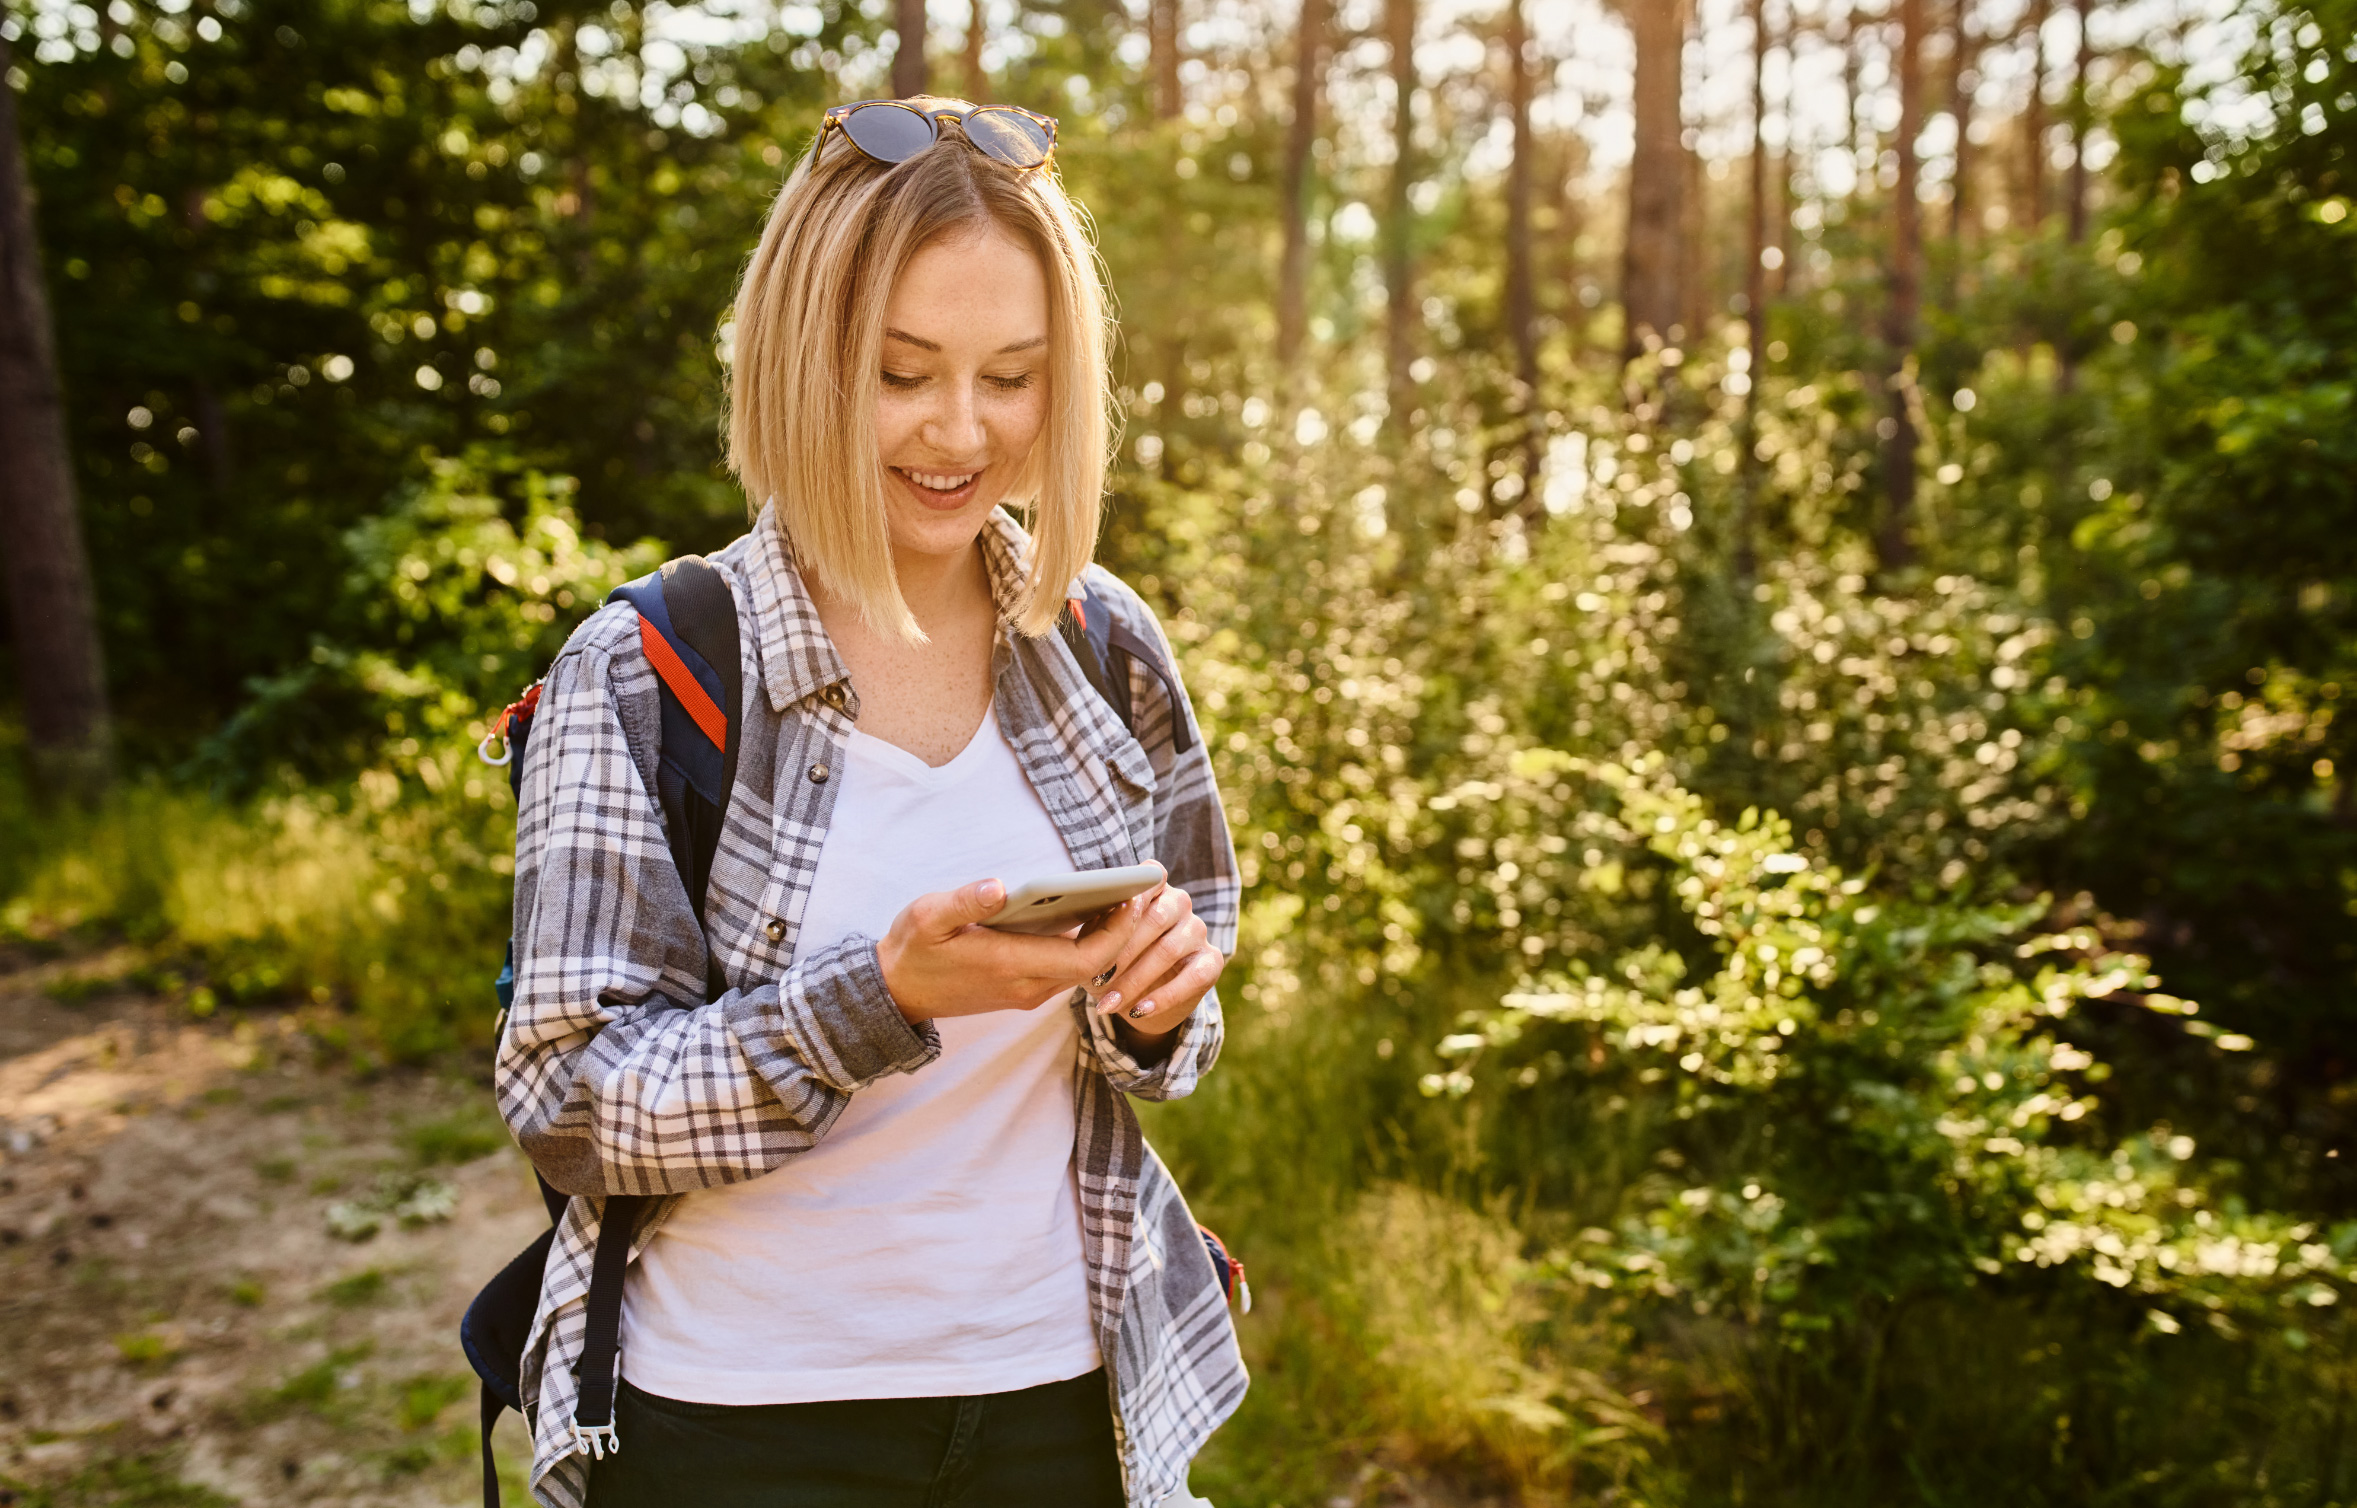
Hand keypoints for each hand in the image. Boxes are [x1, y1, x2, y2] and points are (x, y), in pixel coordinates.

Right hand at [876, 874, 1155, 1023]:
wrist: (896, 992)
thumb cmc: (912, 950)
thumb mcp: (927, 918)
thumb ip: (964, 902)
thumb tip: (999, 886)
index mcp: (1009, 965)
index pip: (1085, 959)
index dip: (1116, 932)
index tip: (1131, 897)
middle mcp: (1027, 986)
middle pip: (1096, 965)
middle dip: (1124, 930)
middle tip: (1140, 888)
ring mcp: (1028, 991)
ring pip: (1085, 970)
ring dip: (1109, 938)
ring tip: (1125, 895)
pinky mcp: (1024, 989)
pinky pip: (1070, 970)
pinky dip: (1089, 945)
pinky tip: (1094, 914)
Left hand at [1091, 883, 1225, 1045]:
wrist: (1138, 1001)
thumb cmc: (1113, 964)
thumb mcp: (1097, 947)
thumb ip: (1097, 930)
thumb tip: (1093, 923)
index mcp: (1152, 889)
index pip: (1151, 875)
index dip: (1134, 891)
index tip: (1115, 910)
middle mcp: (1179, 903)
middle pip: (1156, 918)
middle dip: (1123, 951)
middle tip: (1097, 978)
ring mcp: (1197, 930)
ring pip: (1169, 950)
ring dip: (1135, 979)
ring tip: (1109, 1002)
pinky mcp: (1212, 960)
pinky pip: (1193, 977)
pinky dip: (1164, 996)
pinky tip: (1140, 1009)